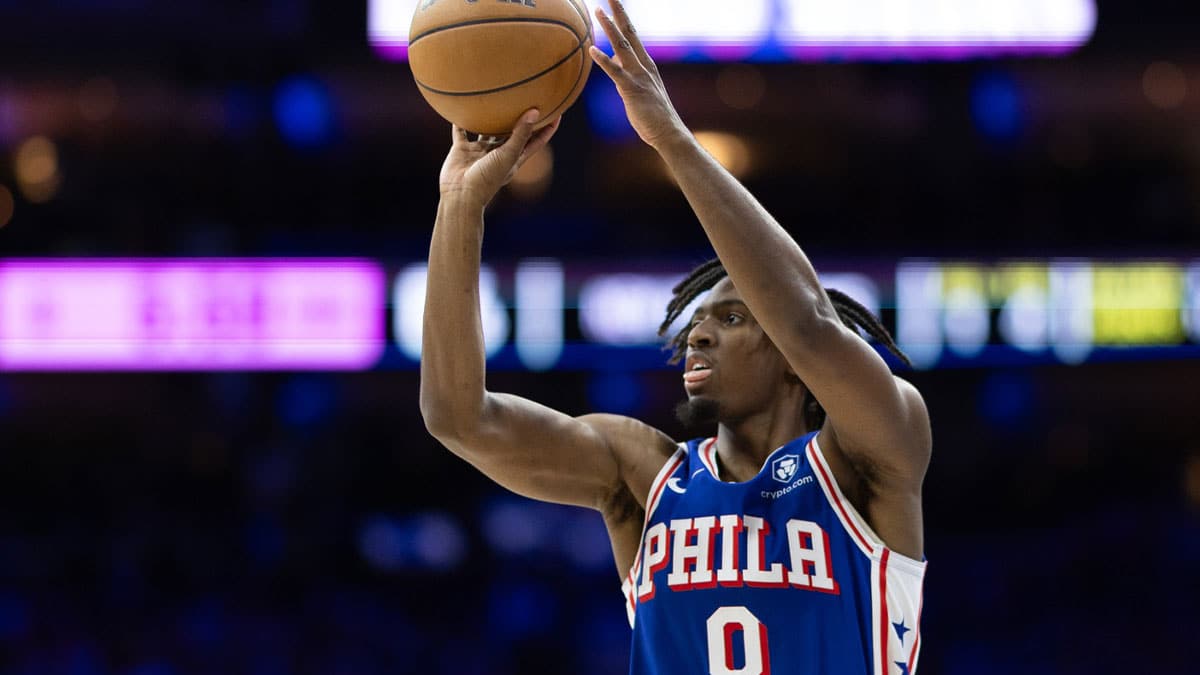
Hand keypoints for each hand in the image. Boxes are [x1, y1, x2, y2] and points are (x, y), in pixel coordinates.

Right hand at [439, 109, 560, 208]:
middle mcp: (499, 153)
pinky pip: (461, 132)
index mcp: (515, 158)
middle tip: (528, 99)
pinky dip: (460, 122)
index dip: (548, 128)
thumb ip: (521, 134)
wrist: (460, 194)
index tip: (557, 112)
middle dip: (520, 119)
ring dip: (490, 118)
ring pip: (487, 131)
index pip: (536, 141)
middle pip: (513, 133)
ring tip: (494, 100)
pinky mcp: (462, 150)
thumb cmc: (488, 178)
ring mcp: (480, 152)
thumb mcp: (508, 155)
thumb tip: (535, 112)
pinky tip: (461, 106)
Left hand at [590, 0, 686, 149]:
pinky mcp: (632, 89)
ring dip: (610, 27)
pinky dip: (603, 60)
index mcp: (646, 64)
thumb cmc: (652, 115)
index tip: (614, 3)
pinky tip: (592, 50)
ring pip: (622, 46)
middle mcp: (644, 65)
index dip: (623, 18)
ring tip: (598, 11)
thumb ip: (626, 73)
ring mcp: (639, 76)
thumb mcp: (638, 89)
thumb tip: (613, 61)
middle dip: (618, 13)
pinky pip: (615, 72)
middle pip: (629, 33)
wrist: (668, 132)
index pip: (633, 35)